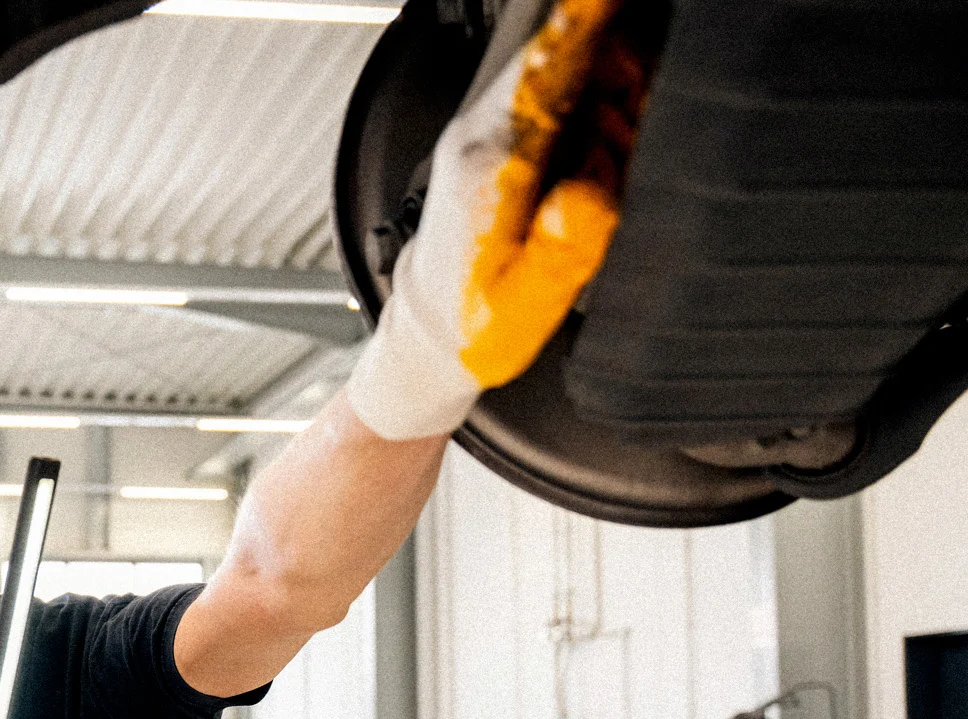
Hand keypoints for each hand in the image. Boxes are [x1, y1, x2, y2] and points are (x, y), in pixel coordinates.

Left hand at [345, 0, 642, 438]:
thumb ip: (564, 245)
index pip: (546, 65)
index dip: (589, 20)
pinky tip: (604, 148)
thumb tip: (593, 193)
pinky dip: (594, 106)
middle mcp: (481, 133)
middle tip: (636, 112)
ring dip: (609, 84)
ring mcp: (486, 133)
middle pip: (562, 54)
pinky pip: (556, 97)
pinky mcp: (498, 142)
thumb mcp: (527, 302)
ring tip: (616, 148)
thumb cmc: (474, 327)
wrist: (429, 337)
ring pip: (563, 71)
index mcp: (488, 160)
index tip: (613, 0)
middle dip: (616, 58)